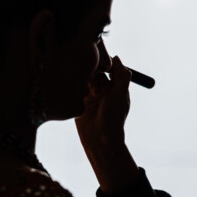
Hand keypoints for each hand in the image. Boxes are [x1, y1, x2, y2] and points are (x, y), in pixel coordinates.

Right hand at [75, 56, 138, 192]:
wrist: (99, 140)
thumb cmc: (113, 118)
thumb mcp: (120, 95)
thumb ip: (121, 75)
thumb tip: (116, 57)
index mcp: (115, 86)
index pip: (108, 66)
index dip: (103, 62)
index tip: (98, 62)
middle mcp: (103, 89)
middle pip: (95, 70)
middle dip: (91, 71)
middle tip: (90, 79)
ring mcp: (90, 95)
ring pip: (84, 78)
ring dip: (82, 79)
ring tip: (84, 88)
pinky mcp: (79, 101)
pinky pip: (75, 88)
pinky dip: (74, 86)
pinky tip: (75, 92)